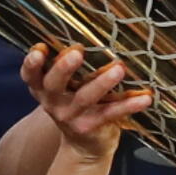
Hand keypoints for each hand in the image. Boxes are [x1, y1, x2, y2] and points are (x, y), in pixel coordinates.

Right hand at [21, 44, 151, 161]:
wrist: (85, 145)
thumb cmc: (77, 103)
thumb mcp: (66, 86)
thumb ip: (68, 66)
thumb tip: (89, 29)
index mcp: (43, 88)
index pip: (30, 75)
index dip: (31, 63)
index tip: (39, 49)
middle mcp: (52, 102)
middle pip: (53, 84)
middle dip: (63, 68)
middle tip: (77, 52)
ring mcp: (70, 116)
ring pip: (85, 97)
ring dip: (102, 82)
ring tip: (118, 69)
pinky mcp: (90, 126)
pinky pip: (111, 113)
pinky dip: (129, 105)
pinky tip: (145, 98)